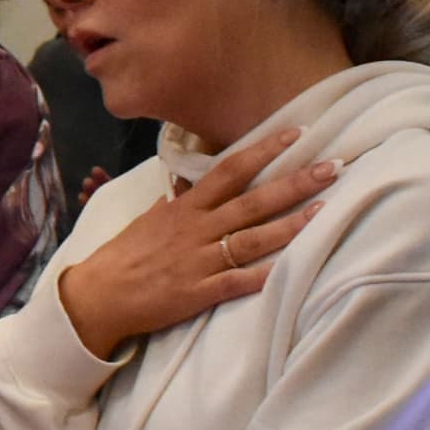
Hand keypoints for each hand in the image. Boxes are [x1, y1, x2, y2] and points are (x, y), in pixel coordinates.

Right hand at [52, 124, 340, 359]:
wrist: (97, 296)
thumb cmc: (123, 256)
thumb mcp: (148, 220)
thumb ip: (175, 205)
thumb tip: (187, 189)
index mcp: (185, 208)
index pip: (229, 171)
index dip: (263, 150)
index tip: (296, 133)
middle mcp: (196, 229)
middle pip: (252, 201)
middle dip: (294, 183)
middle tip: (332, 167)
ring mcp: (199, 261)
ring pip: (252, 240)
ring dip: (290, 226)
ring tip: (324, 211)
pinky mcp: (198, 292)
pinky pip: (237, 283)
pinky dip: (263, 276)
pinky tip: (291, 269)